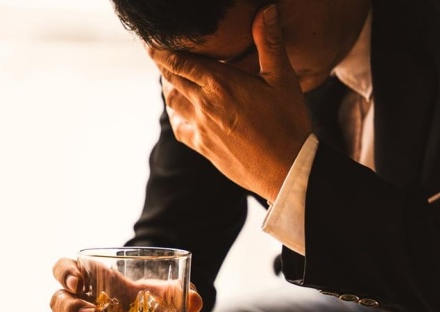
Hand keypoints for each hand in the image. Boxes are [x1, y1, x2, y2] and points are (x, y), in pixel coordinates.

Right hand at [44, 257, 202, 311]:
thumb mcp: (161, 296)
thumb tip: (195, 302)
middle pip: (56, 302)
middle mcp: (74, 307)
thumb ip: (177, 294)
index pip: (62, 269)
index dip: (64, 273)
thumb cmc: (143, 304)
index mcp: (88, 283)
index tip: (78, 282)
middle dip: (70, 309)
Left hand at [148, 4, 311, 202]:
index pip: (179, 61)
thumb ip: (269, 42)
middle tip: (157, 54)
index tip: (151, 41)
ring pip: (172, 103)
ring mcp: (201, 128)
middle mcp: (204, 105)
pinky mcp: (203, 148)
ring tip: (170, 78)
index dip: (160, 50)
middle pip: (171, 79)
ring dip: (168, 88)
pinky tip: (179, 110)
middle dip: (162, 64)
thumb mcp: (282, 78)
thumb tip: (265, 9)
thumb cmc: (288, 122)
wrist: (286, 169)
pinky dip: (175, 115)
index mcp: (220, 83)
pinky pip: (179, 128)